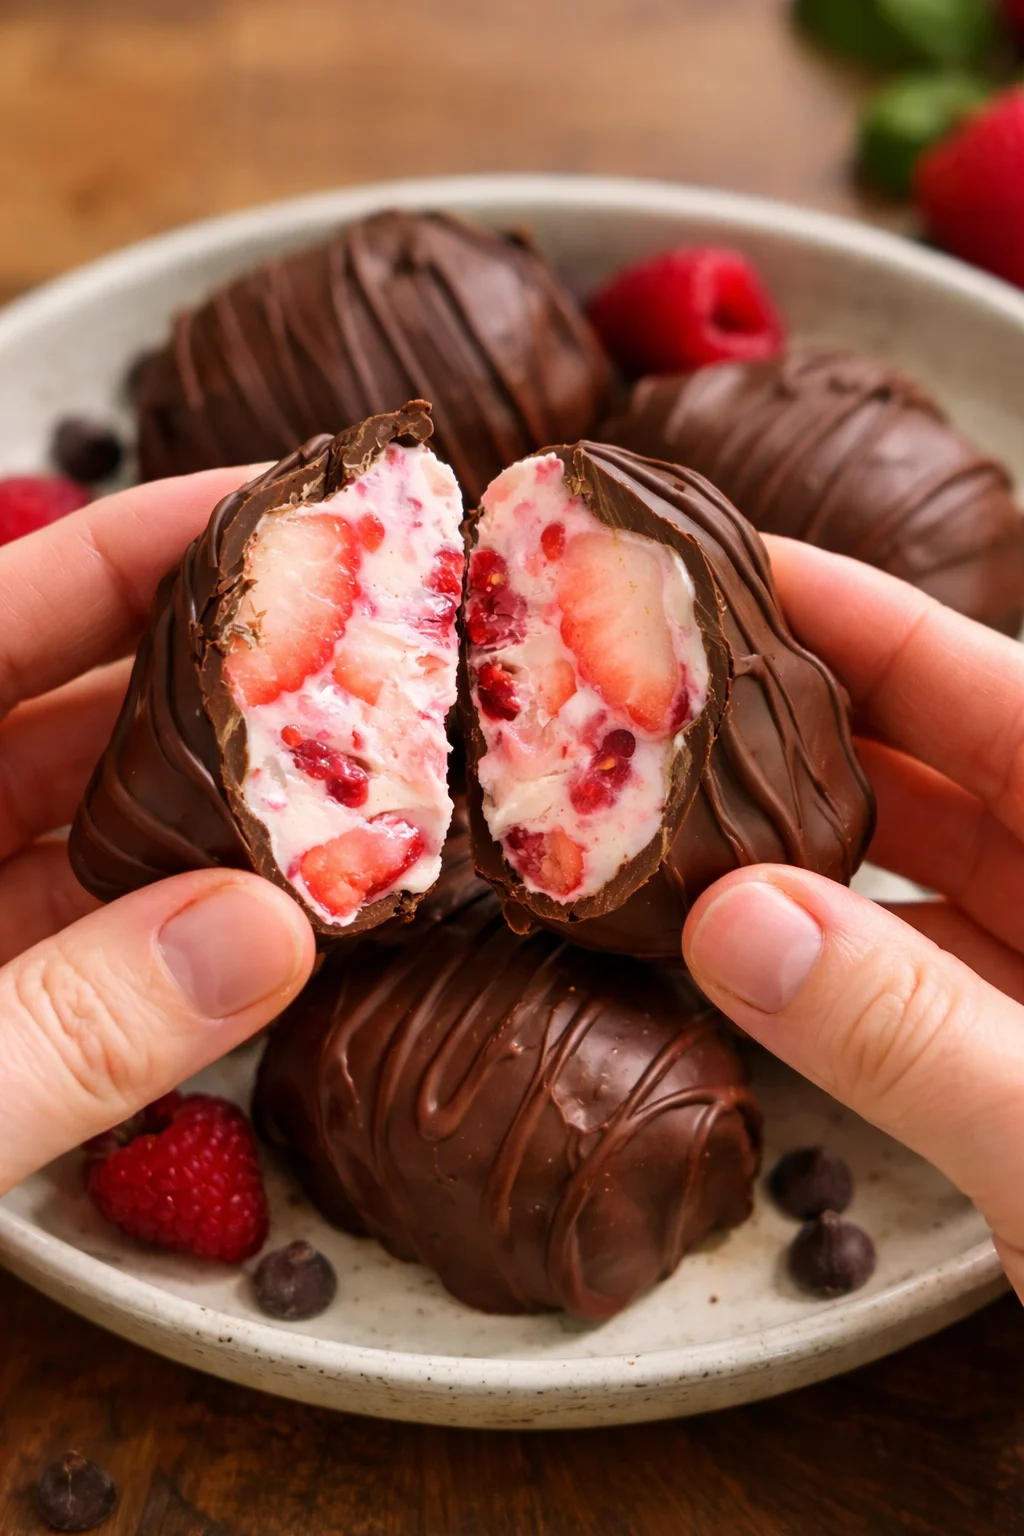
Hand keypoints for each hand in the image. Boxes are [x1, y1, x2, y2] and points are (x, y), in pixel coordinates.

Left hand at [0, 473, 314, 1195]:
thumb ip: (58, 1033)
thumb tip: (265, 939)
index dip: (132, 546)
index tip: (272, 507)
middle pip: (58, 705)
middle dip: (211, 671)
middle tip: (360, 644)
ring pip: (84, 825)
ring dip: (213, 807)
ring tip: (348, 777)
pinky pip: (83, 938)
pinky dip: (176, 926)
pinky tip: (275, 913)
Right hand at [682, 537, 1023, 1302]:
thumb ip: (912, 1033)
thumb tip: (730, 920)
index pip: (985, 683)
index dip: (853, 612)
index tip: (728, 564)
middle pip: (938, 758)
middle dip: (794, 719)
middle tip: (656, 684)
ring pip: (920, 864)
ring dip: (796, 842)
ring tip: (670, 810)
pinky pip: (915, 964)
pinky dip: (828, 952)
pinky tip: (742, 947)